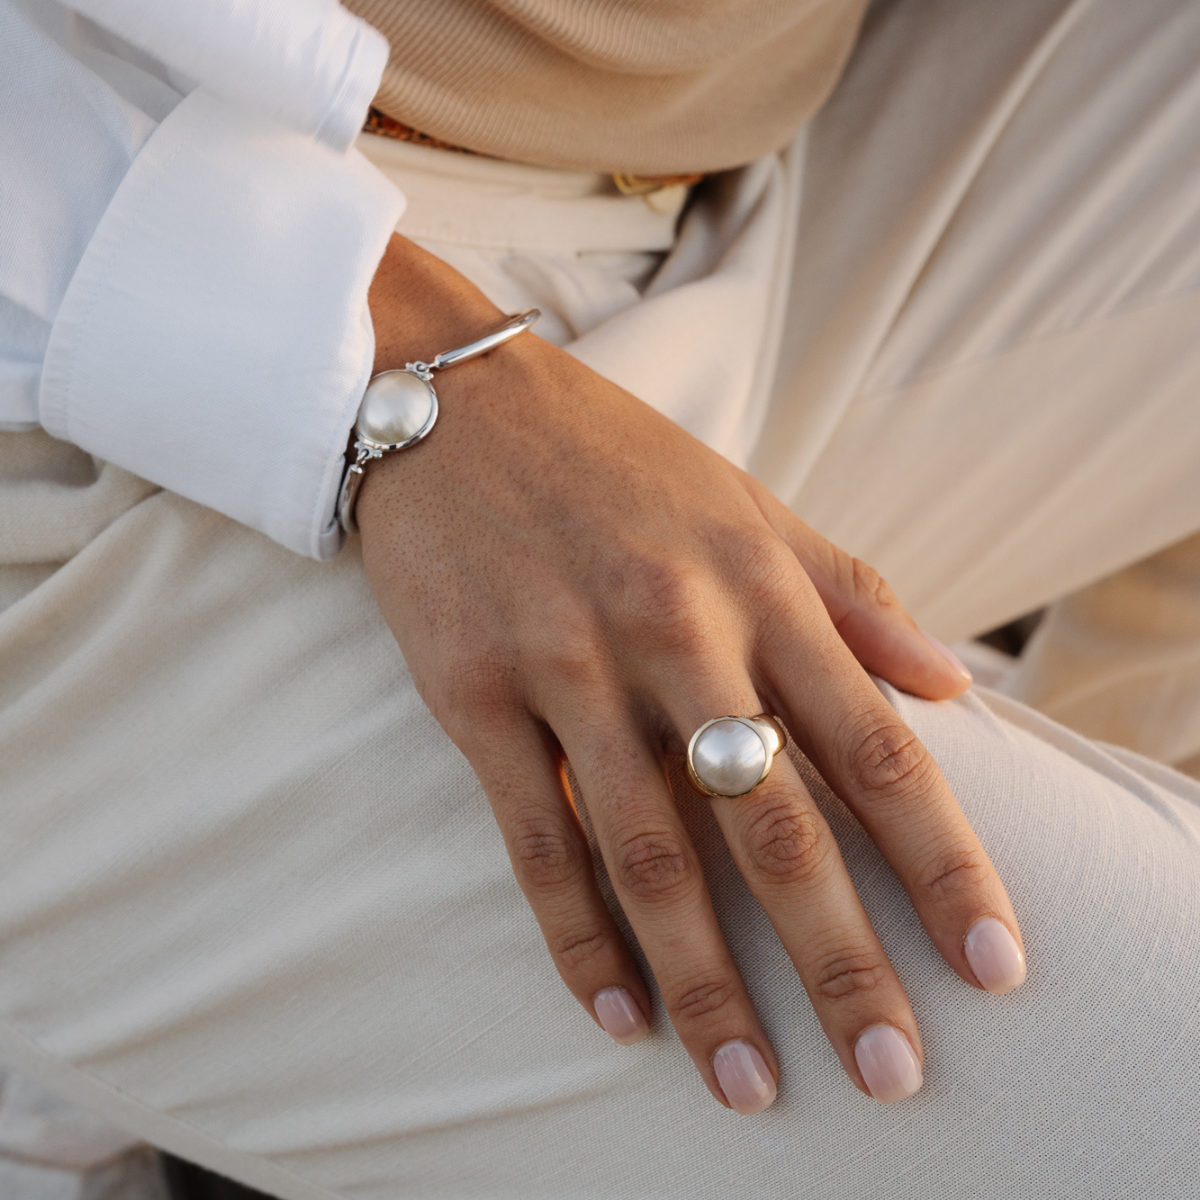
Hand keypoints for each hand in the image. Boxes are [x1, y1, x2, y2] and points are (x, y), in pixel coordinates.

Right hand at [358, 235, 1024, 1113]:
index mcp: (760, 588)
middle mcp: (676, 633)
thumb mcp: (751, 506)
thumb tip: (953, 686)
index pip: (877, 748)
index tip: (993, 965)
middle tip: (891, 1074)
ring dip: (704, 982)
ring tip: (746, 1084)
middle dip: (841, 959)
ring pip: (652, 853)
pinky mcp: (475, 695)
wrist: (456, 405)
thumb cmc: (617, 461)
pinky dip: (576, 936)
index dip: (943, 865)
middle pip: (776, 824)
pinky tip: (616, 1014)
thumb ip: (854, 594)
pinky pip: (534, 838)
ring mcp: (570, 665)